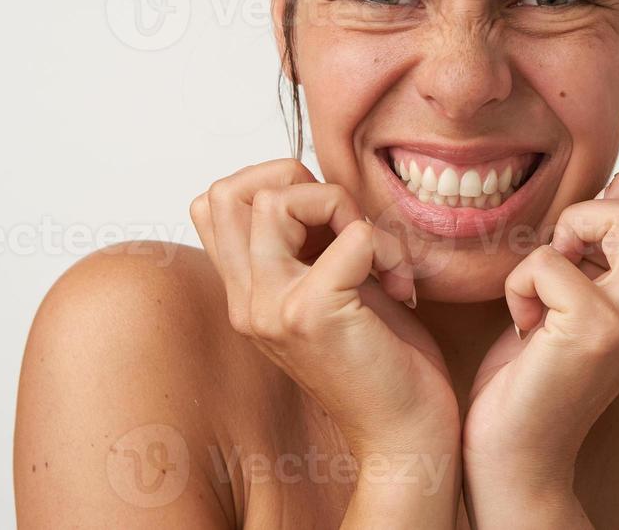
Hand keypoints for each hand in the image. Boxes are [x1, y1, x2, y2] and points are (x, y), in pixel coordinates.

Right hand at [191, 158, 460, 460]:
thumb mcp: (330, 285)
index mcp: (246, 292)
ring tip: (376, 255)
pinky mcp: (312, 315)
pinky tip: (401, 286)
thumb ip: (305, 242)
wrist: (405, 437)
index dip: (273, 184)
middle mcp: (245, 302)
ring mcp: (271, 309)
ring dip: (344, 207)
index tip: (328, 222)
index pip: (214, 201)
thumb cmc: (382, 359)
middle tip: (349, 227)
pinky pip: (353, 235)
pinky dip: (388, 246)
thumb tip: (308, 182)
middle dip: (302, 183)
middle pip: (228, 191)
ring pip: (276, 199)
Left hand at [461, 163, 618, 511]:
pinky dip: (520, 279)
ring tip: (554, 268)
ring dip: (573, 223)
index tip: (610, 213)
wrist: (518, 450)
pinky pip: (550, 258)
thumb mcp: (590, 292)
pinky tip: (524, 321)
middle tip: (589, 225)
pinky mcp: (595, 332)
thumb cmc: (539, 365)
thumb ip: (613, 251)